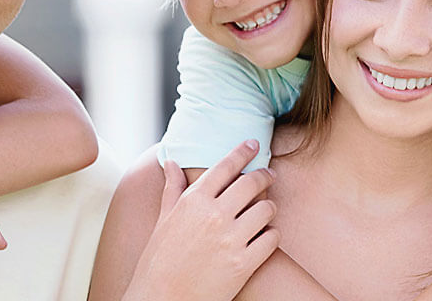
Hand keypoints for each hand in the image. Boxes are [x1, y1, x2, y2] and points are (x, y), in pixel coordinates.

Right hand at [123, 140, 278, 300]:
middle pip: (252, 183)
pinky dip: (271, 235)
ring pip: (267, 210)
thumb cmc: (159, 259)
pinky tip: (264, 236)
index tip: (253, 145)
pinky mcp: (245, 263)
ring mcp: (231, 239)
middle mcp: (214, 215)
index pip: (225, 166)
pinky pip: (272, 239)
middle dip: (264, 176)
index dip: (243, 152)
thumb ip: (173, 189)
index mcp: (193, 201)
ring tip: (265, 210)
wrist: (162, 299)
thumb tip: (172, 163)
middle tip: (268, 175)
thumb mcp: (164, 220)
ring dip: (269, 208)